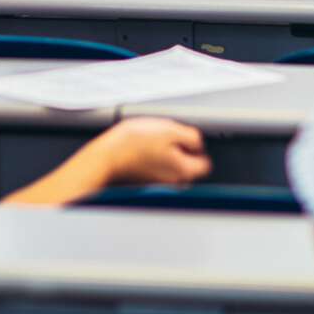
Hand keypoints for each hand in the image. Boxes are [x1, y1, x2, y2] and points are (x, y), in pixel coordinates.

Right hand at [86, 118, 210, 185]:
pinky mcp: (146, 181)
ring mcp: (159, 184)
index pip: (205, 164)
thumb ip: (192, 137)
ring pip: (172, 166)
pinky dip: (153, 160)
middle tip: (166, 138)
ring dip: (166, 154)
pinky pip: (157, 169)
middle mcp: (174, 182)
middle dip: (181, 151)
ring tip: (152, 142)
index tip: (187, 140)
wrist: (107, 154)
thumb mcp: (171, 130)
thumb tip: (198, 143)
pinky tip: (143, 149)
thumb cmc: (135, 143)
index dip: (197, 148)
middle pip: (188, 166)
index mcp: (184, 171)